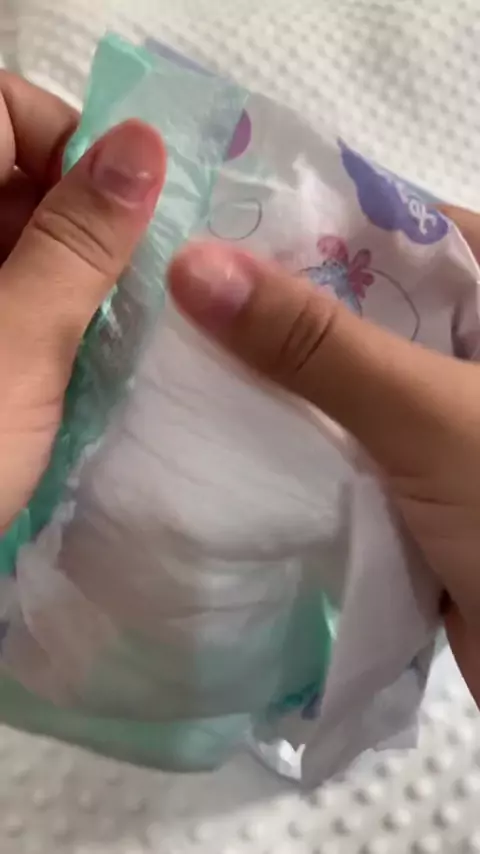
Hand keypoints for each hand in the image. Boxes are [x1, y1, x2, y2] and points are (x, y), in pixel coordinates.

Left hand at [0, 73, 165, 531]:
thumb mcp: (15, 343)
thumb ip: (77, 241)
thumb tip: (143, 145)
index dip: (67, 139)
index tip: (126, 209)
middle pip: (17, 173)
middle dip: (86, 213)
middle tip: (137, 276)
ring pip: (28, 235)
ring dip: (80, 267)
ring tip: (119, 318)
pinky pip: (23, 287)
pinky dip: (60, 304)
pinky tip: (88, 345)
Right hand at [168, 211, 479, 702]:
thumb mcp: (427, 414)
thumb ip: (316, 344)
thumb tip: (197, 268)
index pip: (411, 230)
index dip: (322, 221)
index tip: (228, 224)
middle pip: (376, 305)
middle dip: (292, 305)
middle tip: (190, 290)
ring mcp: (453, 420)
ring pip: (358, 378)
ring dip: (291, 379)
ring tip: (192, 350)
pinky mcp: (427, 480)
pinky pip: (355, 440)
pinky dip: (306, 438)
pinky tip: (235, 427)